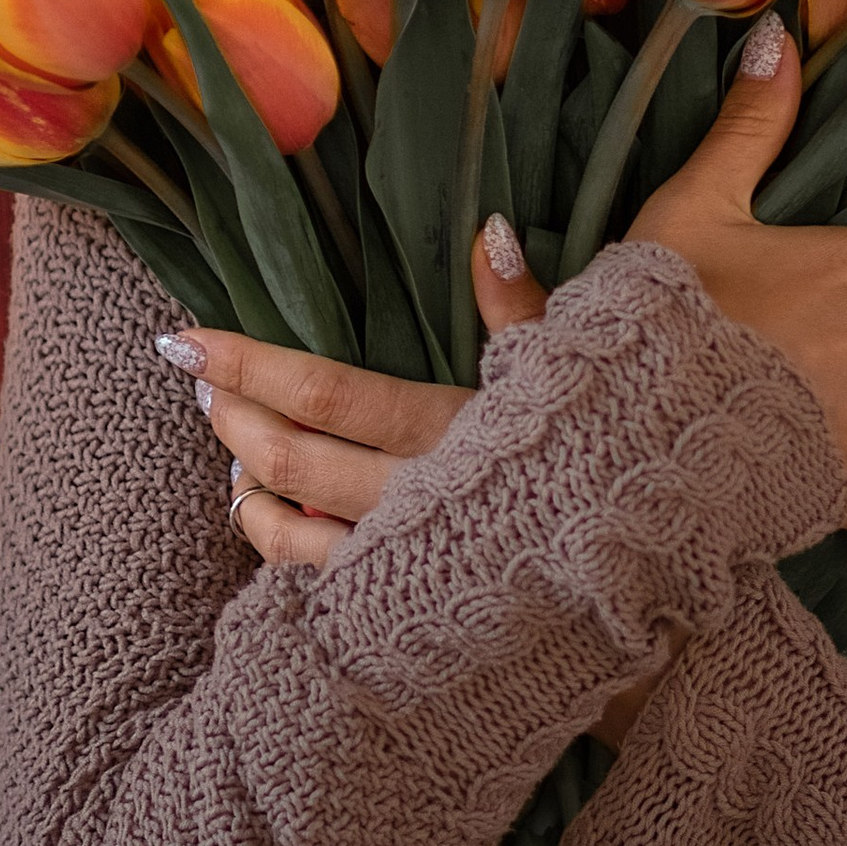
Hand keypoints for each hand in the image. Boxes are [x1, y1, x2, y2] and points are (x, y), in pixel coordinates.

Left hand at [162, 243, 689, 750]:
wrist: (664, 601)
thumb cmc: (619, 468)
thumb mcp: (576, 380)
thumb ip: (523, 307)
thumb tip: (489, 231)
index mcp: (452, 434)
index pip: (325, 394)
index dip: (247, 362)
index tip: (182, 337)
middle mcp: (417, 505)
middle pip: (288, 461)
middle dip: (230, 415)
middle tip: (195, 378)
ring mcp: (407, 569)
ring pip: (288, 536)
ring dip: (244, 487)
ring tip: (226, 447)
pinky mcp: (407, 614)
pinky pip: (319, 587)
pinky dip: (282, 549)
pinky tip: (271, 521)